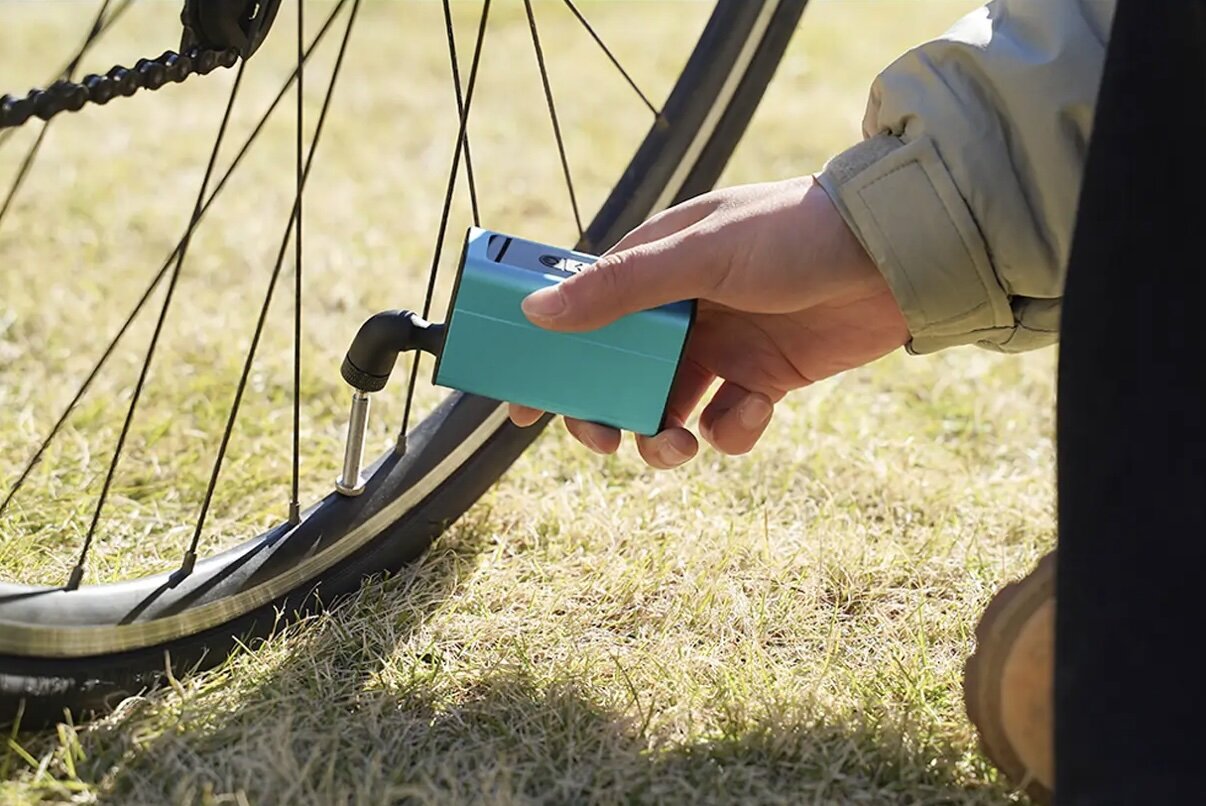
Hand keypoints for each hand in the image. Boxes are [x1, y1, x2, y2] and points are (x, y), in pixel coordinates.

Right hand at [508, 176, 909, 467]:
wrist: (896, 255)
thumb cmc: (794, 233)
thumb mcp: (700, 256)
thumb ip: (620, 288)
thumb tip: (536, 315)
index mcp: (654, 267)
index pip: (582, 315)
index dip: (548, 361)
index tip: (518, 408)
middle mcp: (682, 309)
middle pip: (618, 376)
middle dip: (605, 415)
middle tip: (605, 443)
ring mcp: (723, 346)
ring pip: (668, 409)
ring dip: (664, 438)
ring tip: (677, 447)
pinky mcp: (765, 377)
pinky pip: (728, 422)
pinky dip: (732, 429)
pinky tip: (754, 410)